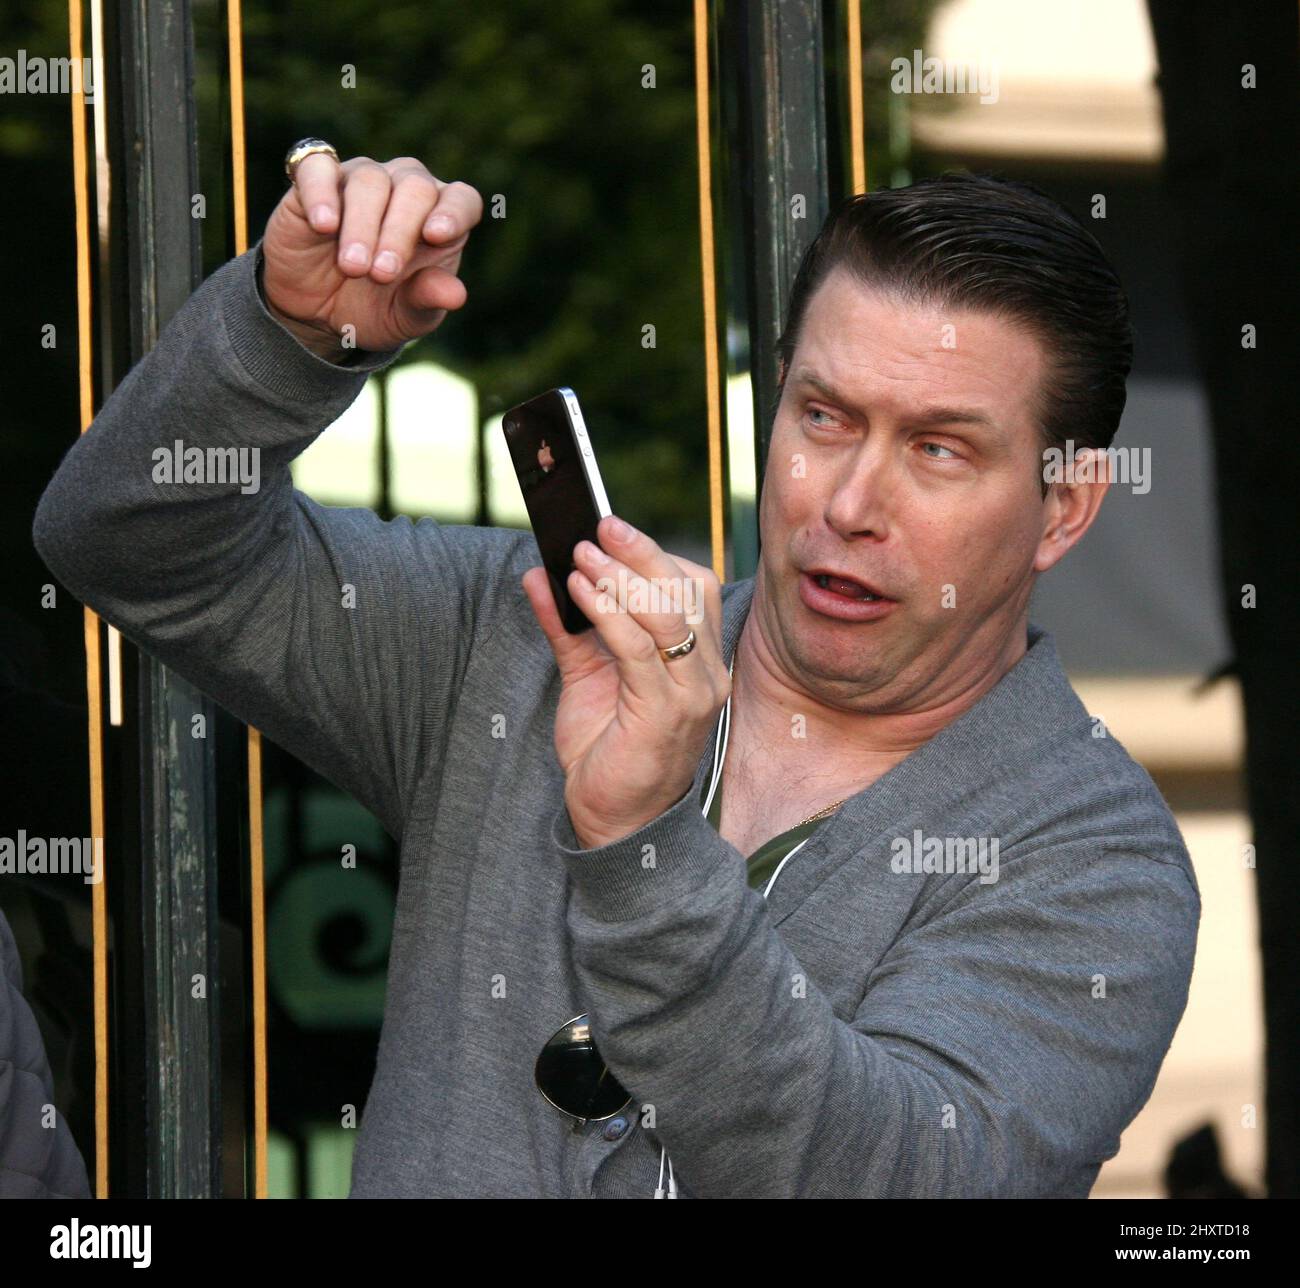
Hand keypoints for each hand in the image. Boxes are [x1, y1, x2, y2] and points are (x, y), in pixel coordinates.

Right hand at [261, 151, 482, 357]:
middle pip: (416, 187)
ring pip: (369, 180)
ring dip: (363, 225)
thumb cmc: (373, 308)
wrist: (317, 313)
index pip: (461, 199)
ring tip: (353, 267)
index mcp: (438, 218)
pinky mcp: (315, 178)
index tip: (437, 236)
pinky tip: (324, 225)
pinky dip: (321, 193)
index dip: (454, 212)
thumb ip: (428, 301)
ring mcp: (360, 177)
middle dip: (400, 232)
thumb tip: (457, 295)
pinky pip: (318, 168)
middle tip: (382, 275)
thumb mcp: (404, 317)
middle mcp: (404, 188)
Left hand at [522, 516, 728, 849]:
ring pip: (665, 614)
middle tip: (596, 528)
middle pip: (686, 591)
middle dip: (639, 552)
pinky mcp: (663, 714)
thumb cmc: (607, 751)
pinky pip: (638, 649)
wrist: (615, 823)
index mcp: (700, 662)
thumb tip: (538, 574)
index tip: (610, 529)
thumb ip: (566, 626)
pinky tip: (579, 592)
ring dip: (618, 577)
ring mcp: (691, 695)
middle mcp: (706, 675)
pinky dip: (607, 613)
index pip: (696, 589)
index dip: (655, 554)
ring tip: (580, 556)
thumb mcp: (586, 675)